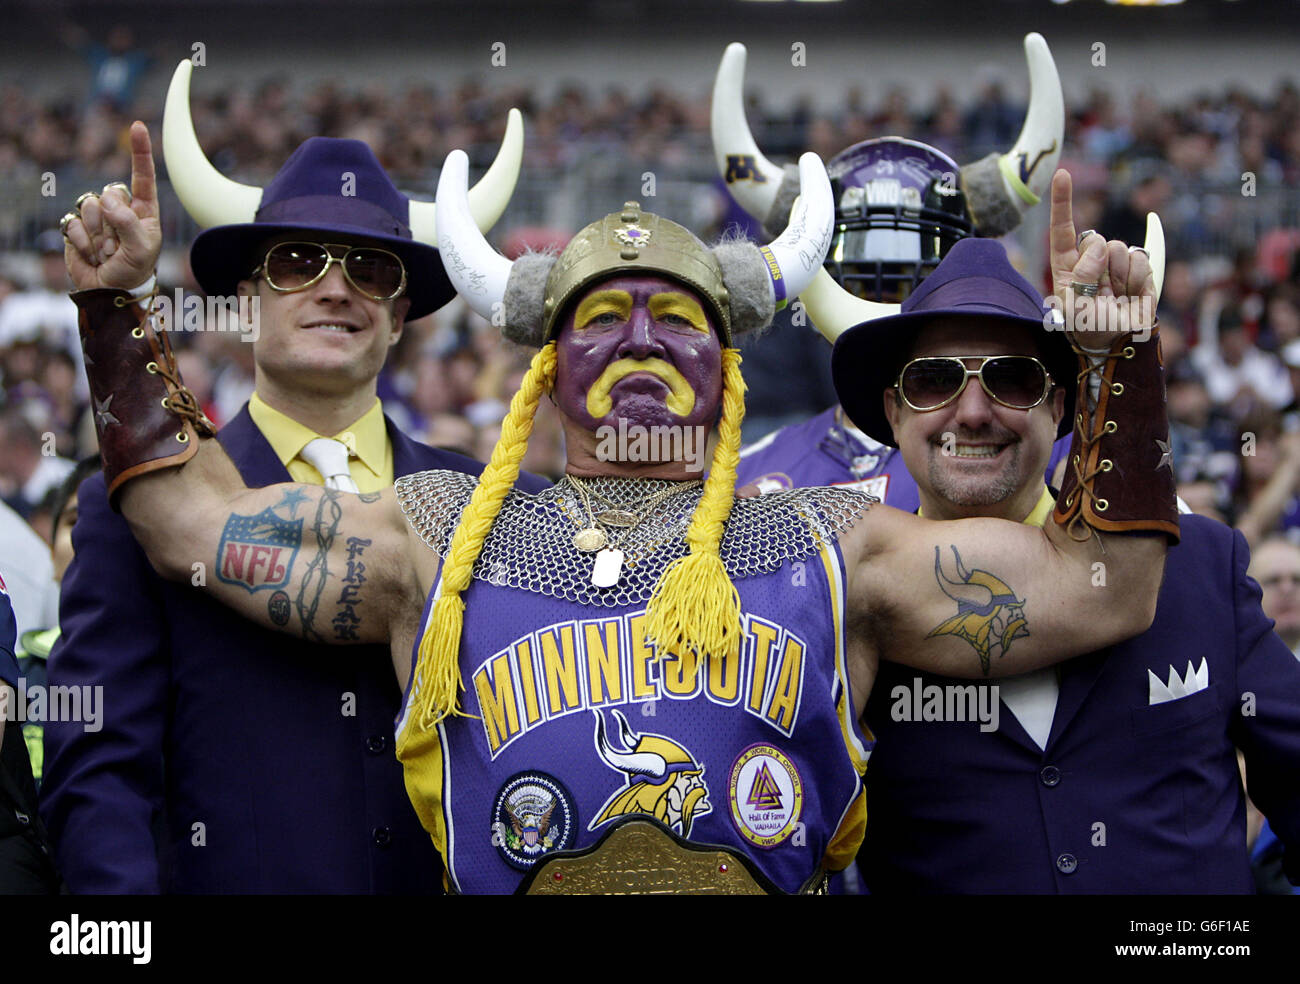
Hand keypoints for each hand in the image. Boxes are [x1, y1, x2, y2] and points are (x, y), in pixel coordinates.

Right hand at [62, 121, 161, 290]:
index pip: (142, 176)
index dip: (140, 151)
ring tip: (106, 252)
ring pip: (89, 206)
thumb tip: (106, 200)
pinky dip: (82, 242)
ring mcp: (97, 215)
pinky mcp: (76, 225)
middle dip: (112, 221)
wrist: (110, 291)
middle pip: (109, 192)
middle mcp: (120, 207)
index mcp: (143, 209)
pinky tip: (91, 254)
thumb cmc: (133, 270)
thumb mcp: (142, 249)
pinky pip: (72, 222)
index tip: (137, 126)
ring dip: (97, 234)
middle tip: (118, 246)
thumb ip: (128, 223)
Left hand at [1048, 168, 1154, 348]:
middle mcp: (1091, 259)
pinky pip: (1140, 260)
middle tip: (1100, 293)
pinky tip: (1131, 295)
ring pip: (1120, 248)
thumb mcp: (1074, 307)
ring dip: (1119, 275)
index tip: (1063, 174)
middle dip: (1099, 266)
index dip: (1062, 202)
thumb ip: (1081, 276)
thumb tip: (1099, 245)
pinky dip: (1137, 279)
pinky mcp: (1140, 268)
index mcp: (1067, 265)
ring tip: (1115, 296)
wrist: (1118, 344)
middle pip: (1096, 240)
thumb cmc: (1088, 327)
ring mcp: (1116, 262)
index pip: (1062, 230)